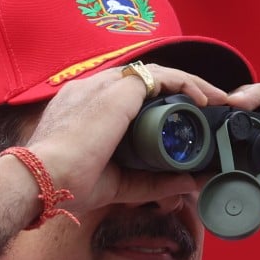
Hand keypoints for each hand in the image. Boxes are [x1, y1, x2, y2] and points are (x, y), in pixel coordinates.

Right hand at [25, 63, 227, 213]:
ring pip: (159, 75)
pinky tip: (204, 100)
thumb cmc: (67, 185)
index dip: (162, 104)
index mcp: (86, 108)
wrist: (43, 179)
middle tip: (210, 108)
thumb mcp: (121, 184)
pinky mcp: (118, 89)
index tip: (186, 120)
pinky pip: (162, 77)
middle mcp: (94, 89)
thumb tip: (190, 183)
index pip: (131, 97)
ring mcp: (105, 85)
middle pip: (148, 82)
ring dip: (191, 86)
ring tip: (215, 102)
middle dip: (183, 92)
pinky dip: (187, 85)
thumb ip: (154, 182)